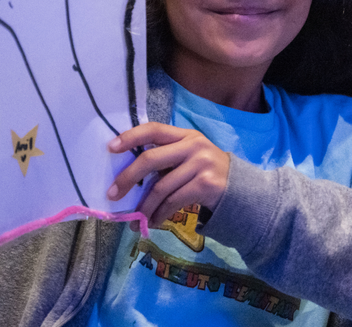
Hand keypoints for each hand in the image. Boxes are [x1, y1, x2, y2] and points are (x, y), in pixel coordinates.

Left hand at [107, 123, 228, 225]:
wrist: (241, 189)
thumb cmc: (205, 172)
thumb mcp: (189, 156)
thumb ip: (167, 157)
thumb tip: (129, 176)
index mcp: (186, 135)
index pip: (154, 129)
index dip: (131, 137)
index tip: (110, 148)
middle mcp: (194, 145)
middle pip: (151, 159)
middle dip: (127, 178)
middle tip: (112, 194)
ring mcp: (201, 164)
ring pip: (161, 187)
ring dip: (144, 206)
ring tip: (136, 218)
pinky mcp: (205, 185)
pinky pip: (173, 201)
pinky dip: (159, 214)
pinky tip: (154, 221)